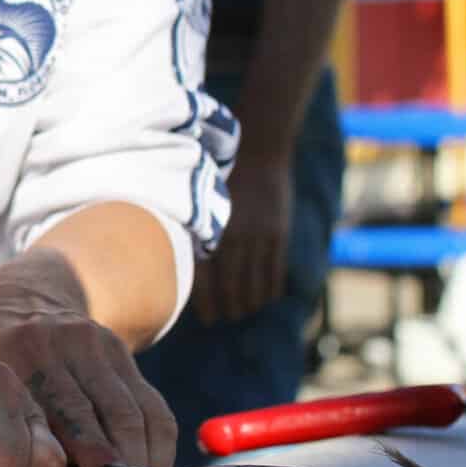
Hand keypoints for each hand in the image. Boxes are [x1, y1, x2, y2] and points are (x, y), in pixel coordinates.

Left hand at [0, 251, 177, 466]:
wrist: (15, 302)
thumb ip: (2, 459)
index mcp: (11, 354)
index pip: (55, 412)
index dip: (80, 457)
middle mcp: (54, 343)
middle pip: (99, 416)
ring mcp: (92, 342)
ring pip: (132, 414)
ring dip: (141, 462)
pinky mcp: (120, 350)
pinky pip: (152, 407)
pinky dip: (157, 446)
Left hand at [195, 153, 291, 324]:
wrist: (259, 147)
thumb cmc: (222, 176)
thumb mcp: (203, 202)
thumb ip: (198, 232)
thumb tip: (187, 267)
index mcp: (208, 229)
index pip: (204, 279)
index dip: (206, 303)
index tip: (208, 318)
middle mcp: (231, 236)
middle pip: (228, 286)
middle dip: (227, 307)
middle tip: (224, 319)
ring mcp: (257, 236)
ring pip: (253, 283)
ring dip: (248, 303)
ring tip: (244, 312)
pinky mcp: (278, 233)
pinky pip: (274, 270)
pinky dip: (270, 288)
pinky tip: (266, 298)